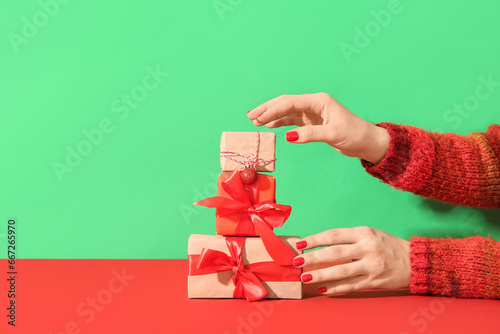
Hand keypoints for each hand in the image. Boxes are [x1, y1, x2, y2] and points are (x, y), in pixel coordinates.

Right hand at [247, 93, 389, 163]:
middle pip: (285, 103)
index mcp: (319, 101)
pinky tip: (270, 126)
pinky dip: (280, 123)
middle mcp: (314, 104)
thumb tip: (288, 137)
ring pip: (287, 112)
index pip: (290, 102)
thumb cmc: (354, 134)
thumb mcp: (333, 134)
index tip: (259, 117)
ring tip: (256, 122)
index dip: (273, 109)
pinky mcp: (312, 123)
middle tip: (251, 116)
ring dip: (271, 116)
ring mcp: (312, 113)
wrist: (366, 142)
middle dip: (267, 109)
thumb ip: (310, 134)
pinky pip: (292, 120)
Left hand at [294, 226, 409, 294]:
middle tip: (297, 262)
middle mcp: (367, 248)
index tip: (301, 244)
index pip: (334, 235)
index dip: (315, 239)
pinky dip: (335, 288)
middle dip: (313, 258)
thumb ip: (348, 240)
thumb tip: (320, 246)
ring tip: (305, 277)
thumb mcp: (369, 235)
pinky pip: (351, 286)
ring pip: (341, 271)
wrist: (414, 261)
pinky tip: (323, 290)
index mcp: (364, 233)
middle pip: (334, 253)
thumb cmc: (387, 246)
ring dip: (321, 275)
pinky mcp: (374, 281)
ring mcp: (371, 266)